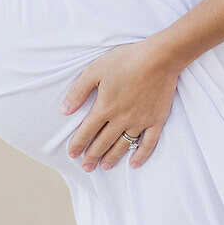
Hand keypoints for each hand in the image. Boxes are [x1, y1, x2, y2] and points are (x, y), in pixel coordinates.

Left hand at [60, 39, 179, 172]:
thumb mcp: (95, 70)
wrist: (159, 57)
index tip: (72, 154)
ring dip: (112, 157)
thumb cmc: (126, 60)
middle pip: (103, 142)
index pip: (87, 131)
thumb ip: (79, 91)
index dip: (78, 144)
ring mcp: (140, 121)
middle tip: (86, 167)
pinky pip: (148, 143)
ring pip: (123, 145)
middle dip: (92, 156)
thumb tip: (64, 110)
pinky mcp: (156, 120)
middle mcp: (121, 119)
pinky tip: (134, 163)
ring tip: (105, 166)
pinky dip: (141, 155)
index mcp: (105, 107)